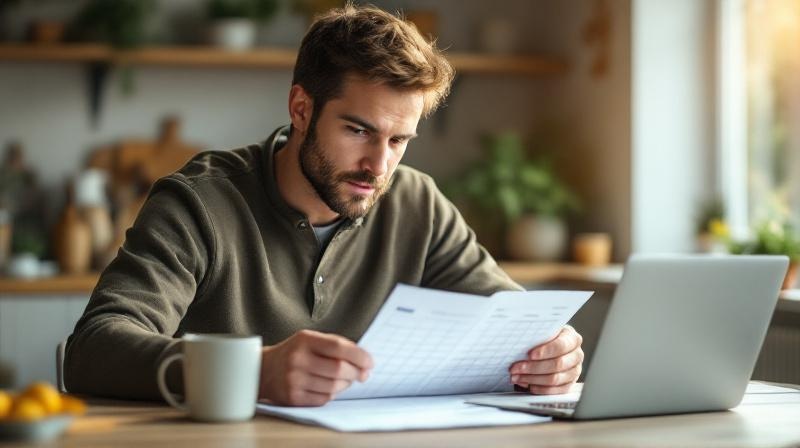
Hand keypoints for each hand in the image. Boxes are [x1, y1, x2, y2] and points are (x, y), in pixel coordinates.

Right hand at [258, 330, 372, 405]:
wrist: (263, 370)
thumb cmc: (295, 353)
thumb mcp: (312, 340)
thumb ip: (338, 346)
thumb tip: (365, 362)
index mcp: (305, 340)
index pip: (339, 347)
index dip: (359, 356)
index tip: (370, 362)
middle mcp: (298, 359)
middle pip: (339, 369)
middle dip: (356, 373)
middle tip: (361, 374)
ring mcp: (294, 379)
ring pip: (334, 386)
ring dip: (345, 384)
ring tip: (344, 379)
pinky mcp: (293, 397)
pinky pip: (324, 399)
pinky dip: (332, 394)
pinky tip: (329, 387)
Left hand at [508, 325, 583, 394]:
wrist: (551, 346)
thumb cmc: (545, 338)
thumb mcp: (543, 332)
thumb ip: (537, 335)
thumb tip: (520, 343)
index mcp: (572, 338)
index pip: (561, 345)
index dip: (545, 351)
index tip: (530, 355)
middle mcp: (576, 355)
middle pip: (557, 364)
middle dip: (533, 367)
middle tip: (516, 368)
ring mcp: (574, 371)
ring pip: (555, 379)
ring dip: (533, 379)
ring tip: (517, 377)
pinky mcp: (569, 384)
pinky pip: (555, 391)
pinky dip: (540, 389)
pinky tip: (528, 385)